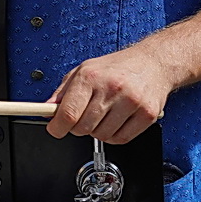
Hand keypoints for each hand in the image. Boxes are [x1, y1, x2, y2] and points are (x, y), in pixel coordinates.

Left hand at [47, 48, 173, 143]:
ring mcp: (131, 102)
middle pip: (83, 128)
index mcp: (91, 76)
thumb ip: (63, 92)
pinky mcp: (147, 114)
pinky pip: (121, 139)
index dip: (57, 127)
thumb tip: (47, 110)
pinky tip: (117, 121)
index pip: (68, 113)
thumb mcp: (84, 70)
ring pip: (102, 136)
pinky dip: (115, 135)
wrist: (153, 62)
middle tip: (85, 116)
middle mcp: (111, 88)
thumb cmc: (117, 67)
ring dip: (98, 131)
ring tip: (105, 114)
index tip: (55, 129)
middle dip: (79, 127)